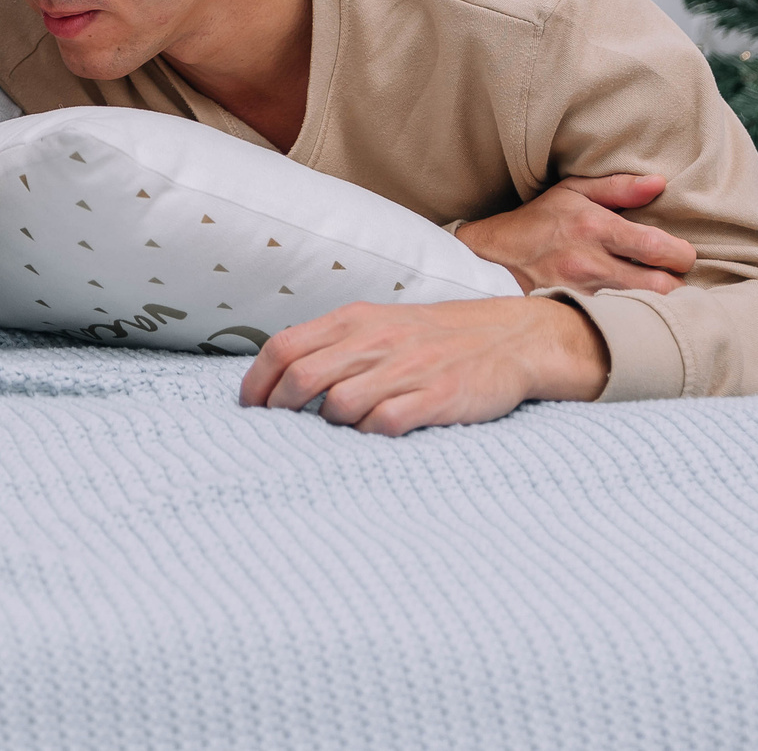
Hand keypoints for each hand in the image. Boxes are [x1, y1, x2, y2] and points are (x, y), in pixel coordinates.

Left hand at [237, 297, 606, 434]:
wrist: (507, 338)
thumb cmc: (430, 338)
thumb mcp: (377, 324)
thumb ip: (332, 344)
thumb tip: (278, 376)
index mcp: (354, 319)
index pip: (283, 347)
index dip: (257, 382)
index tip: (250, 407)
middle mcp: (375, 340)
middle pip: (301, 378)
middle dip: (280, 410)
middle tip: (278, 430)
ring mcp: (407, 370)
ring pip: (338, 406)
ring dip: (328, 427)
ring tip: (336, 434)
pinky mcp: (438, 398)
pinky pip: (384, 425)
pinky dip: (369, 437)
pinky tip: (374, 437)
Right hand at [453, 173, 696, 295]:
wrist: (489, 260)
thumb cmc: (535, 224)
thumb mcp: (571, 193)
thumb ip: (618, 187)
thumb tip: (659, 182)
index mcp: (595, 227)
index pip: (658, 248)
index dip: (681, 255)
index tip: (680, 255)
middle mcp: (590, 264)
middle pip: (661, 289)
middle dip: (675, 286)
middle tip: (670, 279)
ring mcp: (581, 295)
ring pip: (642, 310)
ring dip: (655, 305)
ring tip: (654, 296)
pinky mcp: (574, 315)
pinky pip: (617, 323)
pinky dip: (629, 318)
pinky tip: (629, 312)